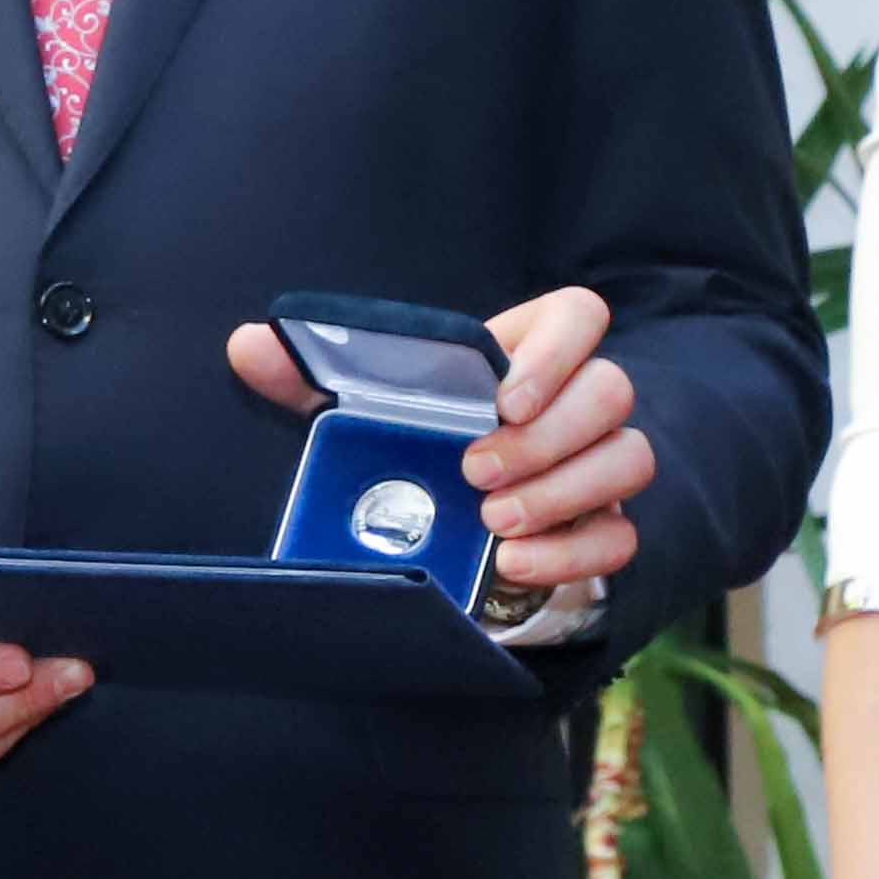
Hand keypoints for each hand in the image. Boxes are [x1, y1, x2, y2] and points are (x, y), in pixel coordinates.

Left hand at [221, 285, 651, 595]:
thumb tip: (250, 344)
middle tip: (474, 473)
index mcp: (526, 349)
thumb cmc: (414, 441)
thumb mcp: (356, 408)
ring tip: (493, 521)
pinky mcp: (602, 526)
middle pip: (612, 391)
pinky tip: (514, 563)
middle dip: (547, 438)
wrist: (446, 522)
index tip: (503, 399)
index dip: (558, 350)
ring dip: (563, 492)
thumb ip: (307, 375)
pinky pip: (618, 536)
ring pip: (628, 459)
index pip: (580, 314)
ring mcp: (599, 463)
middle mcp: (577, 400)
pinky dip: (570, 553)